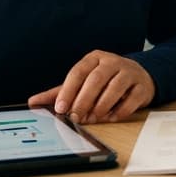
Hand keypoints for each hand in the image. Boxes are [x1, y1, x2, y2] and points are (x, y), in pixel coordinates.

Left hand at [28, 51, 154, 123]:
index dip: (68, 90)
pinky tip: (112, 117)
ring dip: (102, 105)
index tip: (60, 108)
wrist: (139, 77)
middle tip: (76, 117)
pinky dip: (121, 110)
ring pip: (116, 86)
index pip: (79, 72)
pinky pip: (132, 98)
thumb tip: (33, 101)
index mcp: (94, 58)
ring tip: (93, 118)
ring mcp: (129, 72)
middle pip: (97, 78)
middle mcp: (112, 62)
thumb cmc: (105, 81)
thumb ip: (59, 93)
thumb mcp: (82, 83)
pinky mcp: (142, 85)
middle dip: (84, 100)